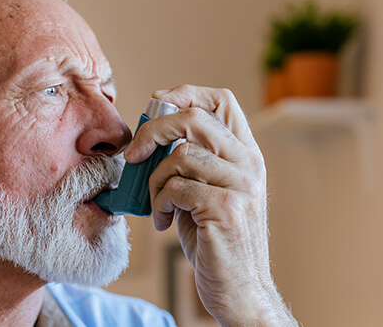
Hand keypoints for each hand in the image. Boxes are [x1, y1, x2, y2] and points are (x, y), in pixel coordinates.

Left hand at [124, 85, 296, 325]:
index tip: (156, 106)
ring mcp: (241, 185)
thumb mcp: (206, 192)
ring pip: (180, 155)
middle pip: (194, 117)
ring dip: (154, 180)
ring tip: (158, 203)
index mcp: (246, 154)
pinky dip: (160, 203)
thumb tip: (149, 136)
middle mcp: (249, 164)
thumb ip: (190, 162)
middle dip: (153, 130)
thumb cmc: (215, 242)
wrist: (239, 290)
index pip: (222, 100)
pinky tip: (165, 221)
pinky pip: (176, 187)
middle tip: (133, 154)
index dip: (185, 92)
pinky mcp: (226, 208)